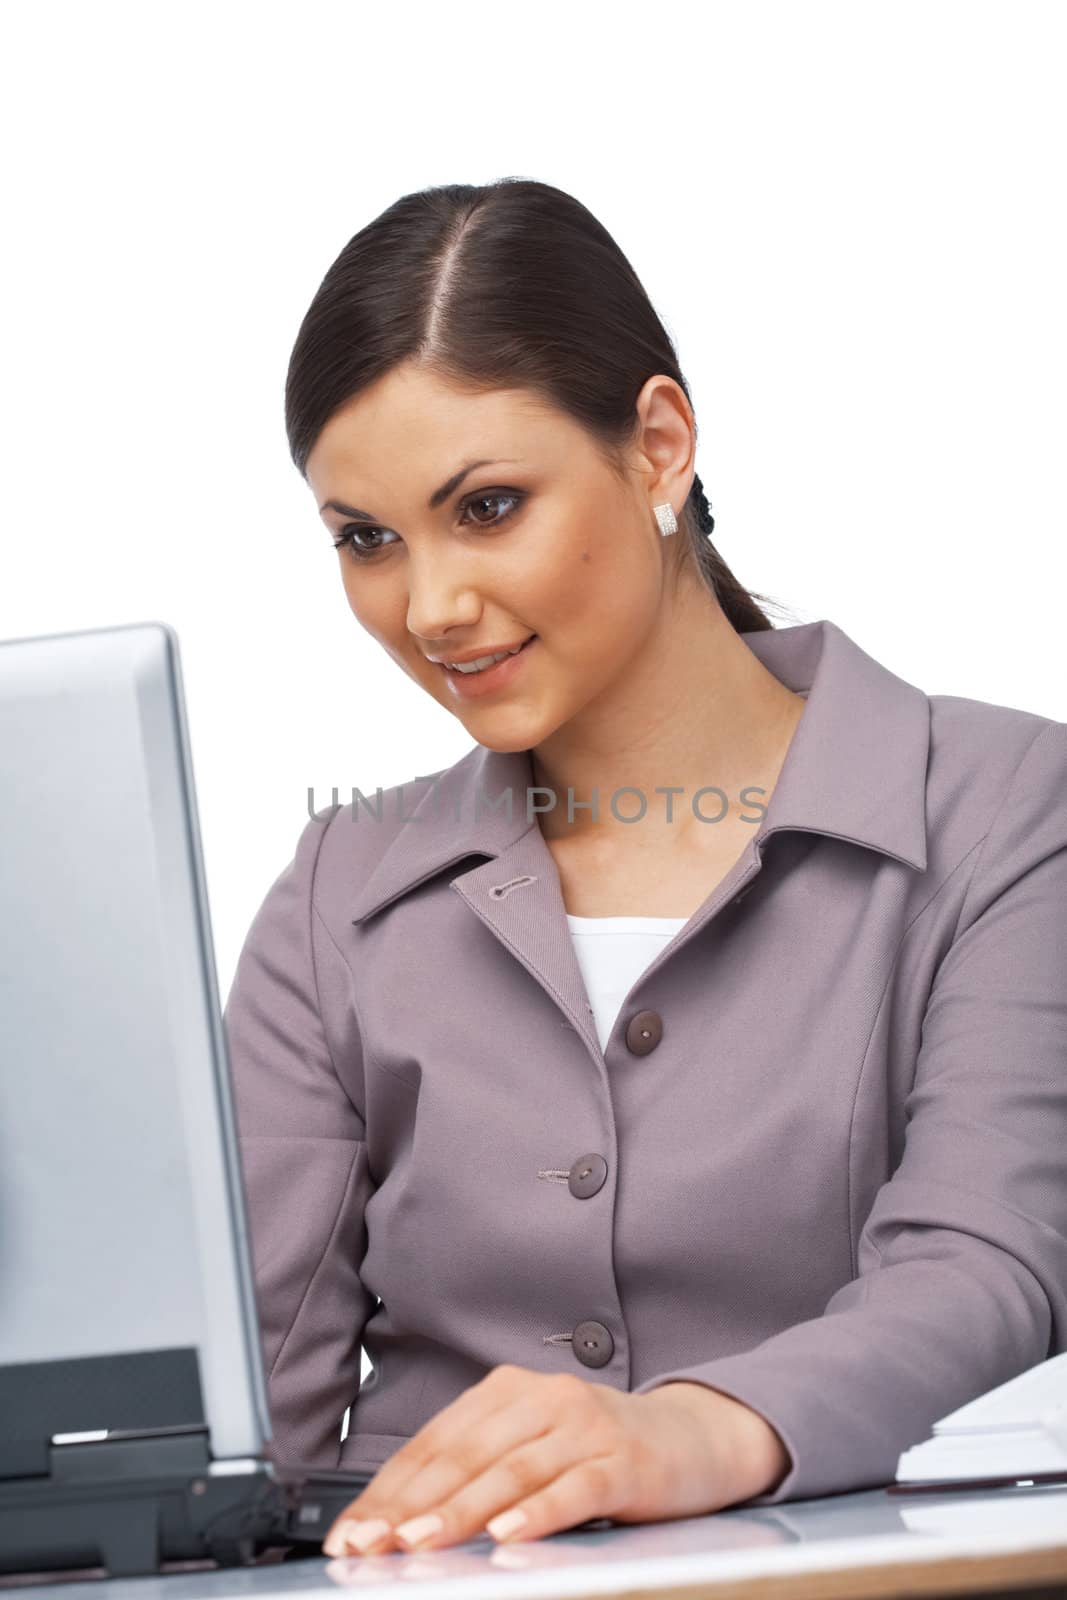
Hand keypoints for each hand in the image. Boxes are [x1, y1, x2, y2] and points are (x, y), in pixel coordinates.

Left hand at [320, 1364, 787, 1556]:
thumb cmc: (600, 1451)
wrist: (693, 1437)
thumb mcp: (532, 1450)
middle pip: (463, 1456)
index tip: (349, 1535)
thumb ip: (479, 1473)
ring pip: (509, 1472)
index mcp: (508, 1391)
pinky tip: (508, 1536)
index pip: (434, 1444)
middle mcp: (542, 1398)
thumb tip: (404, 1522)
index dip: (387, 1490)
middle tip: (369, 1546)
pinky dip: (538, 1513)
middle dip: (408, 1506)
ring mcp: (584, 1427)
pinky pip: (573, 1488)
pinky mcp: (622, 1461)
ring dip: (459, 1512)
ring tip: (418, 1544)